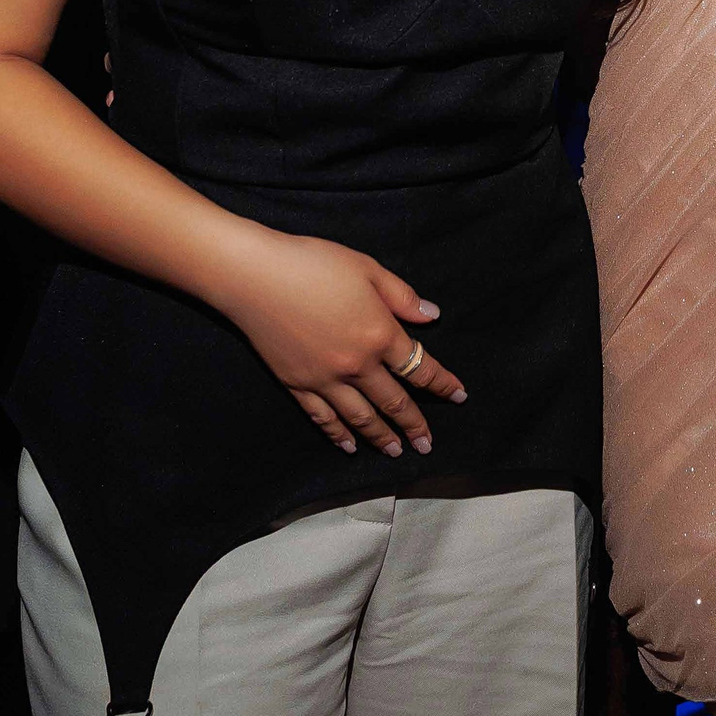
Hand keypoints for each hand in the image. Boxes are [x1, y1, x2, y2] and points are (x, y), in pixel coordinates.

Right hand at [207, 229, 466, 458]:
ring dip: (380, 437)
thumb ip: (402, 297)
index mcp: (379, 334)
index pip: (420, 366)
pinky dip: (337, 434)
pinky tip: (348, 445)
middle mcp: (356, 365)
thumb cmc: (314, 263)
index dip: (442, 384)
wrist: (255, 277)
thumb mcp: (368, 269)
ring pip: (360, 418)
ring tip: (395, 452)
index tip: (459, 396)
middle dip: (414, 425)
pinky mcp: (296, 385)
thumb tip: (432, 316)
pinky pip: (323, 418)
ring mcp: (325, 380)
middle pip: (393, 402)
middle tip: (428, 445)